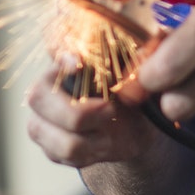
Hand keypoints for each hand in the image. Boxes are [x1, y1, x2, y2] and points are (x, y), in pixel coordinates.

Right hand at [24, 62, 165, 169]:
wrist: (135, 129)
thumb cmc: (134, 94)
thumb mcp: (140, 75)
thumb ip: (140, 57)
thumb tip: (155, 38)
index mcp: (66, 62)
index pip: (53, 53)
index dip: (62, 60)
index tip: (79, 64)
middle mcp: (45, 88)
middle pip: (38, 97)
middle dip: (78, 113)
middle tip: (109, 112)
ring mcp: (41, 119)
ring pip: (53, 136)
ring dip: (91, 141)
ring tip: (109, 135)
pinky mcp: (48, 147)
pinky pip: (64, 156)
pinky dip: (90, 155)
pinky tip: (102, 145)